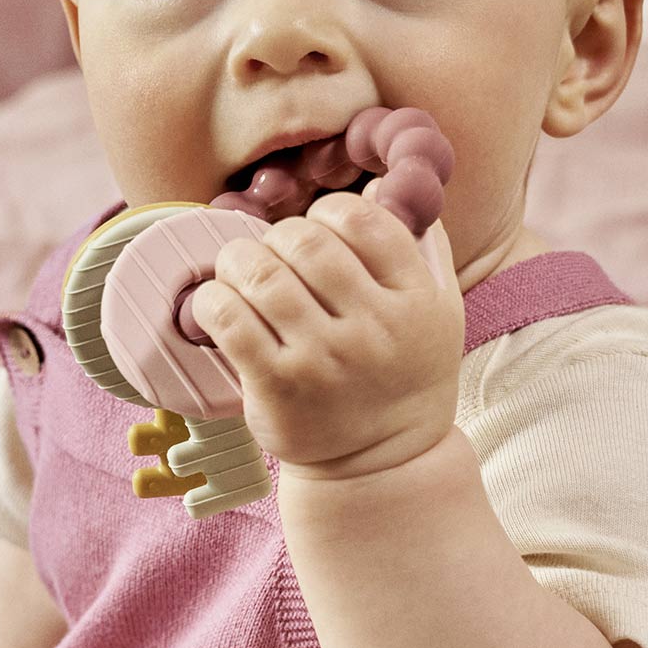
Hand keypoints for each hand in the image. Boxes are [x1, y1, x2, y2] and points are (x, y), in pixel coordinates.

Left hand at [190, 192, 463, 480]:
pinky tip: (217, 306)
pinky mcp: (278, 386)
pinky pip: (228, 319)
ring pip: (261, 274)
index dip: (328, 214)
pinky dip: (211, 301)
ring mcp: (324, 359)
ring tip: (238, 274)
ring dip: (236, 262)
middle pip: (304, 241)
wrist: (383, 463)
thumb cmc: (401, 373)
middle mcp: (374, 329)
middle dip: (275, 236)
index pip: (363, 220)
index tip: (316, 233)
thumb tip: (380, 183)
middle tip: (270, 255)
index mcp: (417, 300)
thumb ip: (417, 246)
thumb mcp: (436, 310)